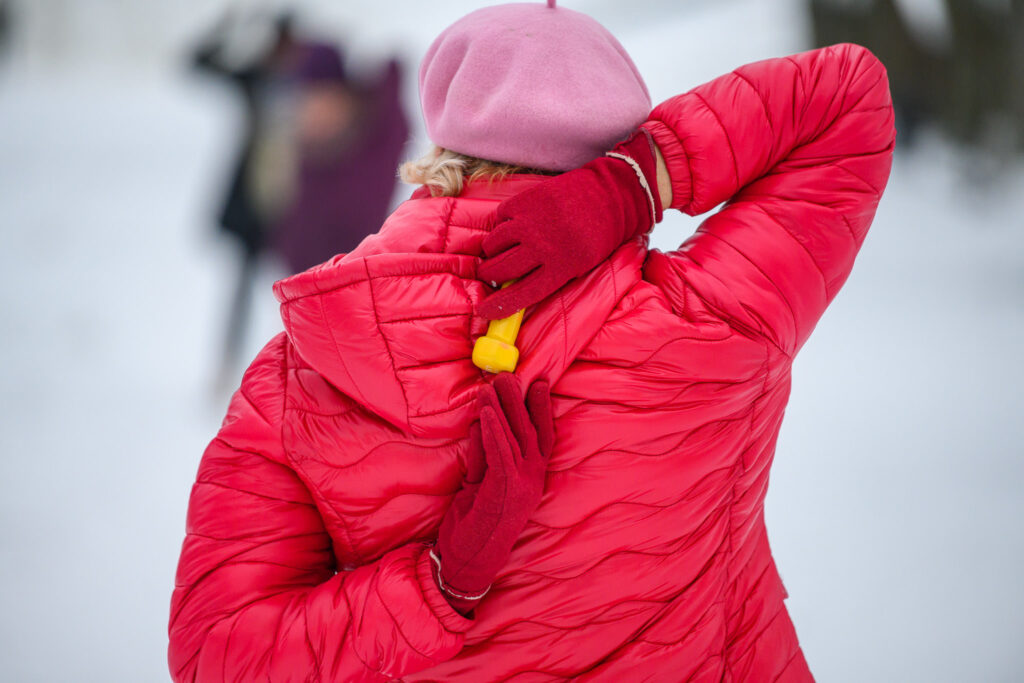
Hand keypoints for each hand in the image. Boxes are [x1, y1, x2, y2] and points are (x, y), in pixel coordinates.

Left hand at [433, 373, 553, 614]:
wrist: (468, 560)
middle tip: (509, 376)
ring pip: (516, 438)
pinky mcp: (505, 491)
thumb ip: (483, 453)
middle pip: (531, 431)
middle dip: (521, 401)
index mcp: (532, 478)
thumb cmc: (474, 523)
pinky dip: (494, 430)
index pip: (543, 437)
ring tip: (493, 386)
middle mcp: (533, 480)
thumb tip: (482, 422)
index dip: (542, 409)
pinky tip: (486, 413)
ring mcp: (523, 486)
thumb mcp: (479, 480)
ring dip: (504, 409)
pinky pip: (501, 453)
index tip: (539, 383)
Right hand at [475, 128, 661, 319]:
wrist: (611, 194)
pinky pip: (499, 217)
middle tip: (490, 273)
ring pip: (493, 244)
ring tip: (498, 250)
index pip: (521, 295)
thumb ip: (554, 276)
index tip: (483, 310)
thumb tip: (519, 286)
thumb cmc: (599, 234)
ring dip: (492, 250)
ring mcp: (531, 222)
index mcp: (561, 268)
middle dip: (489, 275)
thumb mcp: (583, 265)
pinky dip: (501, 223)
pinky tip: (511, 225)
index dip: (498, 306)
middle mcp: (542, 247)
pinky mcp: (526, 200)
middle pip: (500, 270)